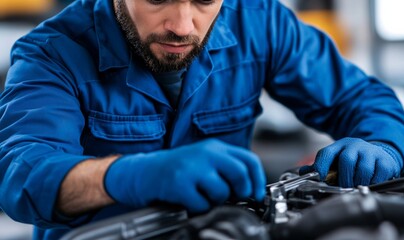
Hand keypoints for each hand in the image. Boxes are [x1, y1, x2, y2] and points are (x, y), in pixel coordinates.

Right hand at [104, 139, 265, 212]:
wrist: (144, 172)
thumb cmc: (178, 170)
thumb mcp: (204, 160)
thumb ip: (226, 169)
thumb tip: (251, 189)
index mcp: (215, 147)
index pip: (248, 159)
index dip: (257, 180)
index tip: (256, 194)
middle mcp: (206, 153)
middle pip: (240, 173)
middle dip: (241, 191)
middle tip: (233, 198)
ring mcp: (192, 167)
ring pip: (222, 191)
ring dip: (215, 200)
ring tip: (203, 196)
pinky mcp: (179, 183)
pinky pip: (202, 204)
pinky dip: (199, 207)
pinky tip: (189, 200)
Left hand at [300, 138, 402, 187]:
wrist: (378, 153)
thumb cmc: (353, 160)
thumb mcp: (335, 159)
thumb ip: (320, 166)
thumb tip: (303, 172)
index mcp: (339, 146)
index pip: (326, 153)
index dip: (321, 166)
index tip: (321, 178)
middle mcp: (355, 146)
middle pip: (346, 160)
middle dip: (344, 178)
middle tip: (344, 186)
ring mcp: (371, 152)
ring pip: (363, 169)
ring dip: (358, 182)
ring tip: (356, 185)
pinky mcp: (385, 161)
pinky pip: (379, 174)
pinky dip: (373, 182)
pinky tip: (369, 183)